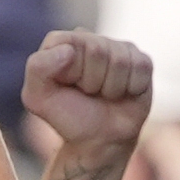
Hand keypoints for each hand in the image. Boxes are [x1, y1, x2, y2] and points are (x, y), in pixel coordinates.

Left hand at [20, 29, 154, 156]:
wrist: (99, 139)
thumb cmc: (67, 116)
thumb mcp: (37, 97)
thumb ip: (37, 68)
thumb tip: (69, 50)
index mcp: (63, 43)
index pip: (69, 42)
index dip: (70, 70)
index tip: (68, 86)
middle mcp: (91, 39)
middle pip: (98, 49)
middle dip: (91, 81)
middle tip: (88, 93)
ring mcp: (119, 48)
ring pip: (120, 60)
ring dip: (111, 87)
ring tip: (104, 94)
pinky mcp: (141, 60)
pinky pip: (140, 67)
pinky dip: (131, 88)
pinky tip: (123, 93)